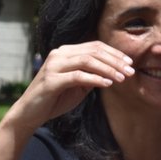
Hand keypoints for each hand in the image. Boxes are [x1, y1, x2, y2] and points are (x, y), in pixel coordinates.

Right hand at [4, 42, 134, 132]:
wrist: (30, 113)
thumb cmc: (54, 99)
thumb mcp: (78, 86)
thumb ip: (92, 76)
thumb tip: (113, 72)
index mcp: (66, 52)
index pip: (94, 46)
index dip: (114, 53)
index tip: (130, 63)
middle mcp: (59, 54)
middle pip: (93, 51)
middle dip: (115, 61)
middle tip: (130, 71)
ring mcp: (54, 66)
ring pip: (87, 61)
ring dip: (108, 69)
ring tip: (122, 78)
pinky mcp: (51, 80)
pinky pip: (78, 76)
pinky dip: (95, 79)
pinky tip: (107, 84)